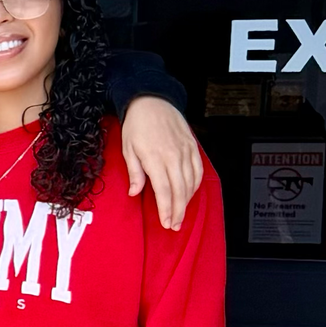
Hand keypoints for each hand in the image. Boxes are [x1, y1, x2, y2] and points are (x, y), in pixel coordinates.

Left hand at [119, 96, 202, 231]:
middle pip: (180, 190)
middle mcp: (174, 155)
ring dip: (188, 201)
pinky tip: (190, 194)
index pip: (164, 190)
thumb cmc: (137, 125)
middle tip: (175, 225)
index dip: (166, 209)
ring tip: (181, 214)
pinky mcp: (193, 146)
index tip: (167, 223)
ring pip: (191, 182)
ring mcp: (186, 151)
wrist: (152, 101)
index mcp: (156, 158)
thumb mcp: (127, 149)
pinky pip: (198, 169)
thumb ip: (134, 172)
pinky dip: (195, 184)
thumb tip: (135, 192)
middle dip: (178, 211)